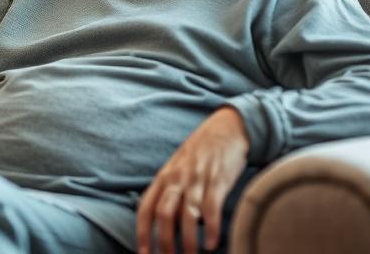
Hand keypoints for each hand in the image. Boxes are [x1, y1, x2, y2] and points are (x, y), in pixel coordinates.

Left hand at [136, 107, 249, 253]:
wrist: (227, 128)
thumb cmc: (201, 151)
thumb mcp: (178, 166)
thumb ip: (169, 189)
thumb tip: (162, 219)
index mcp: (164, 177)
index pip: (146, 207)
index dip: (142, 232)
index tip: (143, 253)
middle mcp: (177, 178)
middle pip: (164, 215)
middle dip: (164, 242)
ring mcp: (197, 179)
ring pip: (187, 215)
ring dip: (188, 241)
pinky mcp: (218, 180)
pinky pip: (212, 208)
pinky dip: (211, 228)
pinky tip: (211, 244)